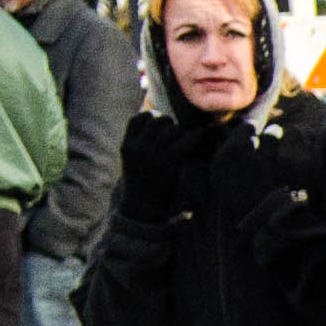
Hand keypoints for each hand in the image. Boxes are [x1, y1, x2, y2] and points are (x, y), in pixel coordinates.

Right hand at [115, 112, 191, 227]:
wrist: (143, 208)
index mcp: (127, 146)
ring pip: (170, 129)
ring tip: (186, 137)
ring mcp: (153, 154)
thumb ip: (140, 145)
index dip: (150, 117)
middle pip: (155, 121)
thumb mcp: (133, 162)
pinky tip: (199, 135)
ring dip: (180, 130)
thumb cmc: (142, 186)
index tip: (159, 123)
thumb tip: (158, 128)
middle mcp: (138, 147)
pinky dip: (193, 136)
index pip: (137, 119)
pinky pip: (184, 140)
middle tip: (176, 132)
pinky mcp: (169, 162)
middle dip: (168, 123)